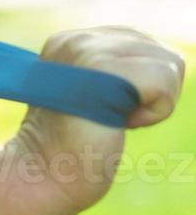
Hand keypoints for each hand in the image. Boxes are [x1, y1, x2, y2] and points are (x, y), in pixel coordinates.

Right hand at [6, 26, 184, 214]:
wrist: (43, 175)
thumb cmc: (74, 147)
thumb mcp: (97, 95)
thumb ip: (119, 71)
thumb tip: (167, 64)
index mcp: (73, 40)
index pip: (146, 44)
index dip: (142, 85)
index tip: (106, 108)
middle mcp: (77, 39)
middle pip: (163, 53)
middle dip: (153, 92)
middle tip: (111, 117)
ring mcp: (85, 50)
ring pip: (170, 65)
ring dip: (153, 104)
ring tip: (112, 119)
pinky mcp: (100, 68)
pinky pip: (164, 82)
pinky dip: (154, 112)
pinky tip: (119, 124)